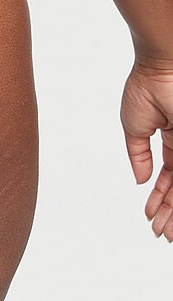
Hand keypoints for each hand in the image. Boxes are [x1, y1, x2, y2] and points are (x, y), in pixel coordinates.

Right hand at [121, 58, 172, 240]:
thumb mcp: (133, 126)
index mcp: (170, 137)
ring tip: (166, 230)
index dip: (159, 197)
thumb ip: (137, 154)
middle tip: (161, 231)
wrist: (161, 69)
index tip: (151, 214)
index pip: (168, 176)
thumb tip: (140, 179)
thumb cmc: (146, 87)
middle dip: (169, 211)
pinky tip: (171, 213)